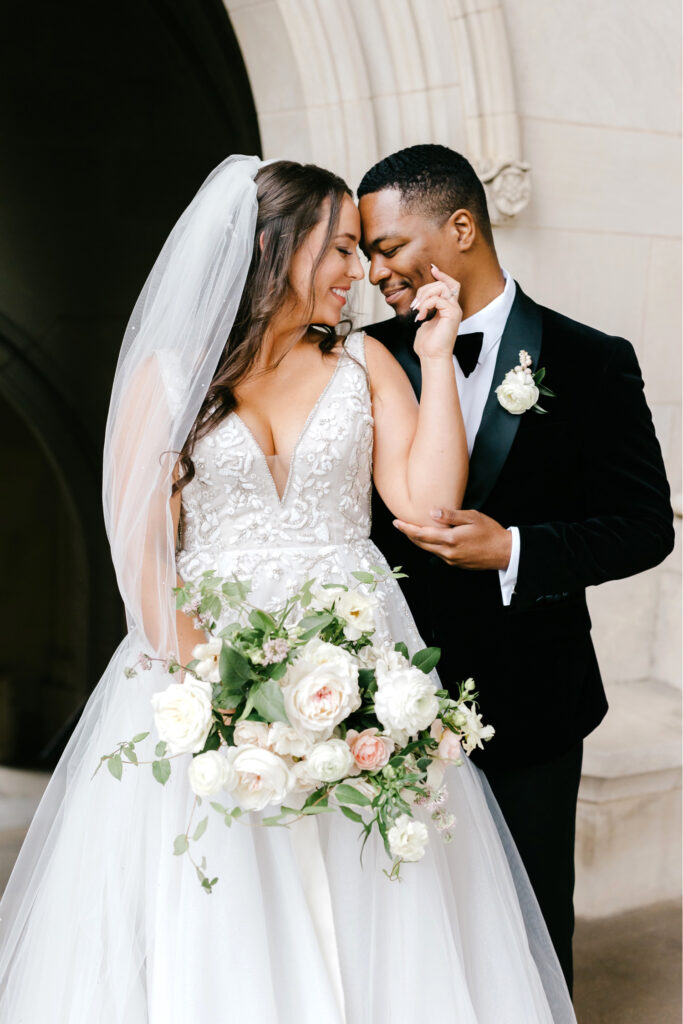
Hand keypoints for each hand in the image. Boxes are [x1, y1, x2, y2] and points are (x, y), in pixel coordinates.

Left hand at [393, 507, 512, 569]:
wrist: (505, 552)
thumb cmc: (490, 532)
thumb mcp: (472, 517)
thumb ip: (451, 515)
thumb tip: (431, 512)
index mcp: (451, 539)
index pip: (421, 534)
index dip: (406, 528)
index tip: (396, 522)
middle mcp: (448, 552)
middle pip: (421, 544)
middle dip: (409, 534)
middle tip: (400, 524)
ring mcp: (451, 560)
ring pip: (428, 550)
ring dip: (419, 540)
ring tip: (411, 530)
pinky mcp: (456, 564)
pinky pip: (438, 554)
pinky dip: (430, 545)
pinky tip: (430, 538)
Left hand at [412, 265, 462, 361]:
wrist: (431, 357)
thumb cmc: (427, 344)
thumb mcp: (425, 320)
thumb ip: (426, 308)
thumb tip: (420, 301)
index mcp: (448, 308)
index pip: (450, 284)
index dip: (442, 275)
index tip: (433, 269)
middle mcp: (454, 307)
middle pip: (443, 283)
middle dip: (425, 289)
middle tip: (415, 305)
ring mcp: (454, 310)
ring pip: (442, 288)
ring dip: (425, 296)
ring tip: (418, 310)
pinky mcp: (452, 314)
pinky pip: (438, 299)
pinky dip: (426, 305)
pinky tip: (422, 316)